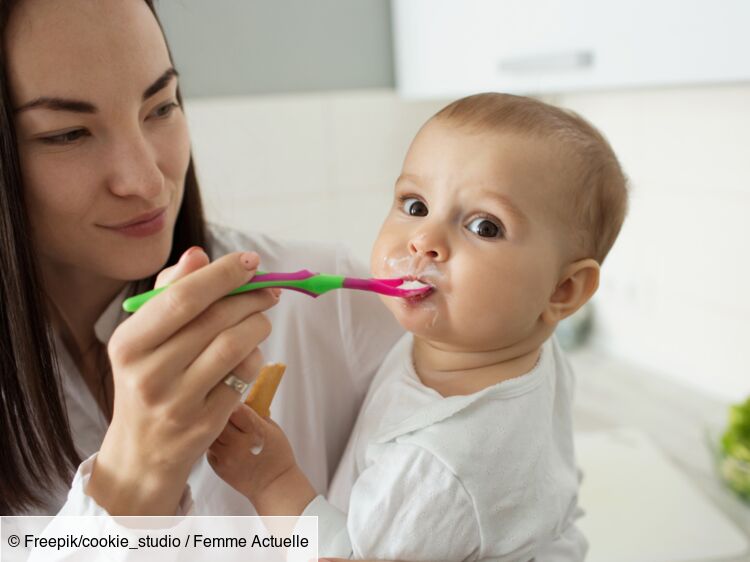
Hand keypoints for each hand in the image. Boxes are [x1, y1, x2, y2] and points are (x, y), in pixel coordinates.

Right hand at [87, 247, 279, 514]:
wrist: (142, 452)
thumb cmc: (147, 379)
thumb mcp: (144, 338)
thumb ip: (169, 293)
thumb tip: (198, 255)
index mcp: (129, 344)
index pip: (182, 298)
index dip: (222, 275)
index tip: (250, 261)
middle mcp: (149, 374)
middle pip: (215, 320)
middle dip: (250, 298)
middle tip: (268, 290)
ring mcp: (177, 403)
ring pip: (235, 347)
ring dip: (258, 325)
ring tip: (261, 319)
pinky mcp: (204, 425)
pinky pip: (244, 378)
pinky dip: (255, 358)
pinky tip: (250, 353)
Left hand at [208, 404, 315, 515]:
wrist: (274, 485)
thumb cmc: (278, 456)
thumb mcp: (274, 429)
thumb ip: (256, 415)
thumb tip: (241, 401)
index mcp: (256, 431)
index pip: (236, 408)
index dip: (234, 402)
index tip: (234, 399)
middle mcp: (239, 443)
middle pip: (220, 419)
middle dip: (223, 414)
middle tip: (227, 414)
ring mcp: (227, 456)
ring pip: (211, 433)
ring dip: (215, 429)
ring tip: (224, 429)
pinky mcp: (219, 467)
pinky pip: (209, 449)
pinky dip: (214, 444)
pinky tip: (224, 444)